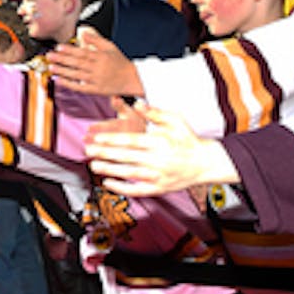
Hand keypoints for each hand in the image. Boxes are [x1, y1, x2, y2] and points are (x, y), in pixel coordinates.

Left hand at [47, 31, 142, 95]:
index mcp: (101, 56)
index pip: (82, 52)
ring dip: (62, 71)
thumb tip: (83, 32)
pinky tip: (58, 80)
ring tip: (51, 67)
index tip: (58, 47)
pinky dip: (69, 84)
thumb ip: (96, 39)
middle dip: (62, 59)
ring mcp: (96, 80)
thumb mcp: (110, 47)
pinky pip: (79, 87)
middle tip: (49, 56)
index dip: (69, 50)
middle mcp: (97, 68)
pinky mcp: (95, 90)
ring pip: (76, 75)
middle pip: (77, 63)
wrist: (132, 79)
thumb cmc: (120, 62)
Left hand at [82, 102, 238, 195]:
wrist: (204, 162)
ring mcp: (158, 176)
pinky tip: (108, 183)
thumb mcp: (175, 120)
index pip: (131, 140)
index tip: (97, 138)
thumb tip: (137, 103)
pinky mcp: (159, 188)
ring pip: (129, 174)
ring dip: (109, 170)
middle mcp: (158, 159)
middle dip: (105, 154)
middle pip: (126, 157)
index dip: (112, 139)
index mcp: (160, 142)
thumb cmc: (187, 139)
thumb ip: (155, 112)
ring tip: (94, 165)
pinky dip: (122, 188)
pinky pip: (137, 190)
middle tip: (88, 151)